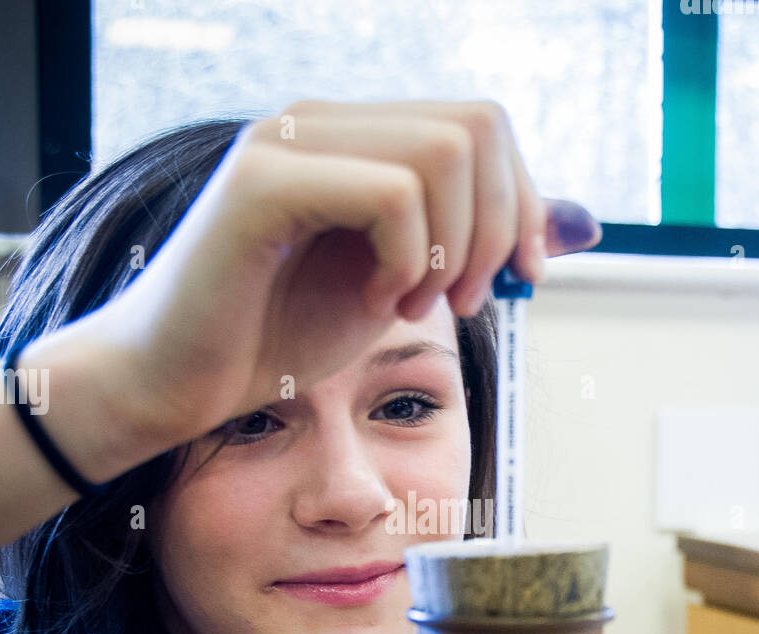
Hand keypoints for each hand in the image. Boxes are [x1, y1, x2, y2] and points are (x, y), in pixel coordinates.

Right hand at [87, 99, 601, 452]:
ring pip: (445, 152)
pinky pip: (391, 194)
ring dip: (454, 249)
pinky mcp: (263, 183)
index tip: (518, 282)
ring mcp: (290, 143)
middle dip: (501, 226)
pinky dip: (408, 261)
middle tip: (465, 301)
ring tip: (411, 306)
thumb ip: (483, 246)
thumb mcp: (407, 289)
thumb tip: (585, 224)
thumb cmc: (274, 339)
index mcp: (357, 139)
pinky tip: (375, 302)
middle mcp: (324, 122)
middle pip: (479, 125)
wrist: (174, 386)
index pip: (484, 126)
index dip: (524, 204)